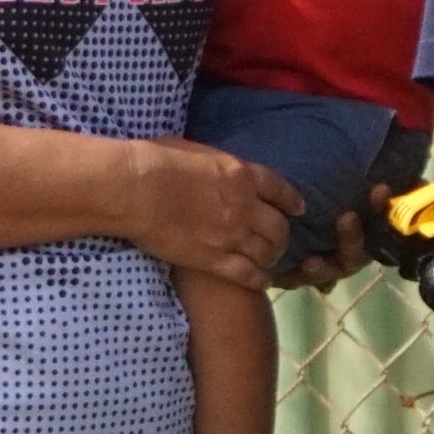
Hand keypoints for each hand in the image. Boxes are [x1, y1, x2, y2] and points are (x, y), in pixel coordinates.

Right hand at [129, 140, 306, 291]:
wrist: (136, 188)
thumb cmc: (155, 161)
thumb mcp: (197, 152)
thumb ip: (216, 166)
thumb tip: (214, 169)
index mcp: (241, 174)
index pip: (279, 189)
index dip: (292, 201)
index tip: (298, 208)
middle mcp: (244, 205)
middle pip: (279, 226)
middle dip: (282, 236)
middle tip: (279, 243)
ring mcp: (231, 234)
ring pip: (267, 252)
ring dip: (271, 258)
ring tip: (268, 263)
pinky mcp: (214, 259)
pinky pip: (247, 274)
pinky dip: (258, 279)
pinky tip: (260, 282)